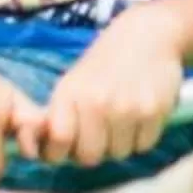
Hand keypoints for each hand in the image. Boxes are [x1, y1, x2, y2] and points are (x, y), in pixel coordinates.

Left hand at [32, 7, 186, 167]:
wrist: (147, 35)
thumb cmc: (104, 65)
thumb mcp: (72, 84)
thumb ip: (56, 119)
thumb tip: (38, 154)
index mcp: (70, 94)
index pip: (58, 141)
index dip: (61, 151)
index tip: (68, 145)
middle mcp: (96, 102)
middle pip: (90, 157)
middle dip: (94, 149)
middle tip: (101, 131)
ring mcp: (126, 107)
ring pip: (119, 154)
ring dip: (120, 143)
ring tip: (122, 118)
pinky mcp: (153, 110)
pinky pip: (143, 145)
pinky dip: (142, 136)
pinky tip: (140, 114)